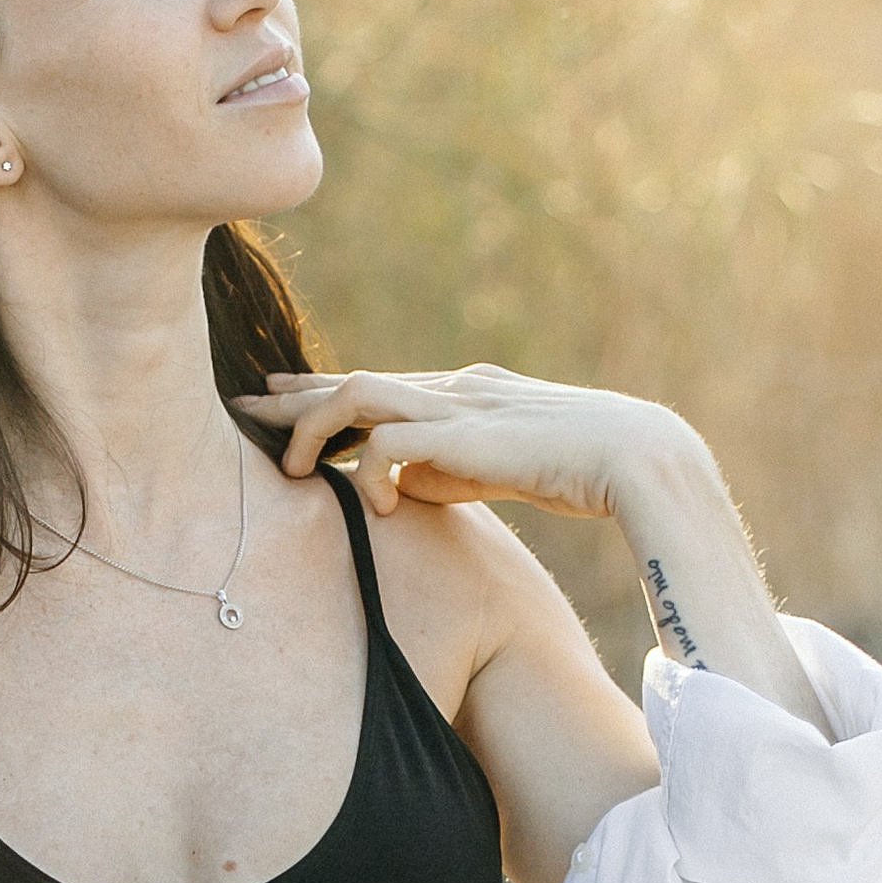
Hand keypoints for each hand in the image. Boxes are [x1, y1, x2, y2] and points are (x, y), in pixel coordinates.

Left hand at [241, 364, 697, 525]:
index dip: (324, 393)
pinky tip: (375, 503)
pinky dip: (371, 471)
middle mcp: (453, 388)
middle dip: (295, 398)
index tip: (280, 401)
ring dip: (316, 426)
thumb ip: (445, 473)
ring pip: (357, 395)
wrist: (638, 459)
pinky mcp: (464, 433)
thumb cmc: (579, 472)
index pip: (379, 384)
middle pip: (353, 380)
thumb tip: (394, 487)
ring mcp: (458, 404)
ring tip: (293, 467)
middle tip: (244, 406)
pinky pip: (389, 443)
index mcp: (463, 394)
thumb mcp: (497, 473)